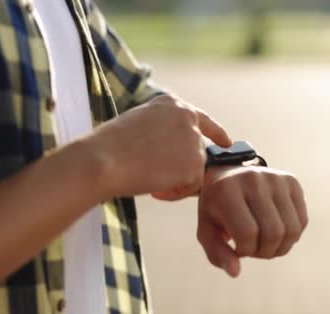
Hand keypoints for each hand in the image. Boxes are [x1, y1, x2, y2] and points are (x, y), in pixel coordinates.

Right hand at [87, 95, 231, 197]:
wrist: (103, 160)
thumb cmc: (108, 147)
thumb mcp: (137, 125)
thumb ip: (161, 132)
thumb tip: (173, 151)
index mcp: (171, 105)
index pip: (201, 119)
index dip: (216, 133)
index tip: (227, 143)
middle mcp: (187, 117)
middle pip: (198, 150)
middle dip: (183, 168)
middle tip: (157, 178)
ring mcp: (193, 140)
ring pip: (195, 169)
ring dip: (176, 181)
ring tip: (149, 182)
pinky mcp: (195, 163)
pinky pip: (192, 186)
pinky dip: (175, 193)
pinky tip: (154, 189)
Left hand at [197, 165, 307, 276]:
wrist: (228, 175)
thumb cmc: (216, 208)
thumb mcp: (207, 230)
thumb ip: (217, 253)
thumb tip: (235, 273)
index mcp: (226, 190)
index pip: (247, 233)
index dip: (245, 251)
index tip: (237, 248)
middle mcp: (253, 179)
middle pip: (273, 232)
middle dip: (264, 252)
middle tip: (253, 249)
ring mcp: (275, 178)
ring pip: (292, 230)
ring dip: (279, 247)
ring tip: (264, 243)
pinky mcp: (292, 181)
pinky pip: (302, 221)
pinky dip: (291, 236)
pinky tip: (275, 231)